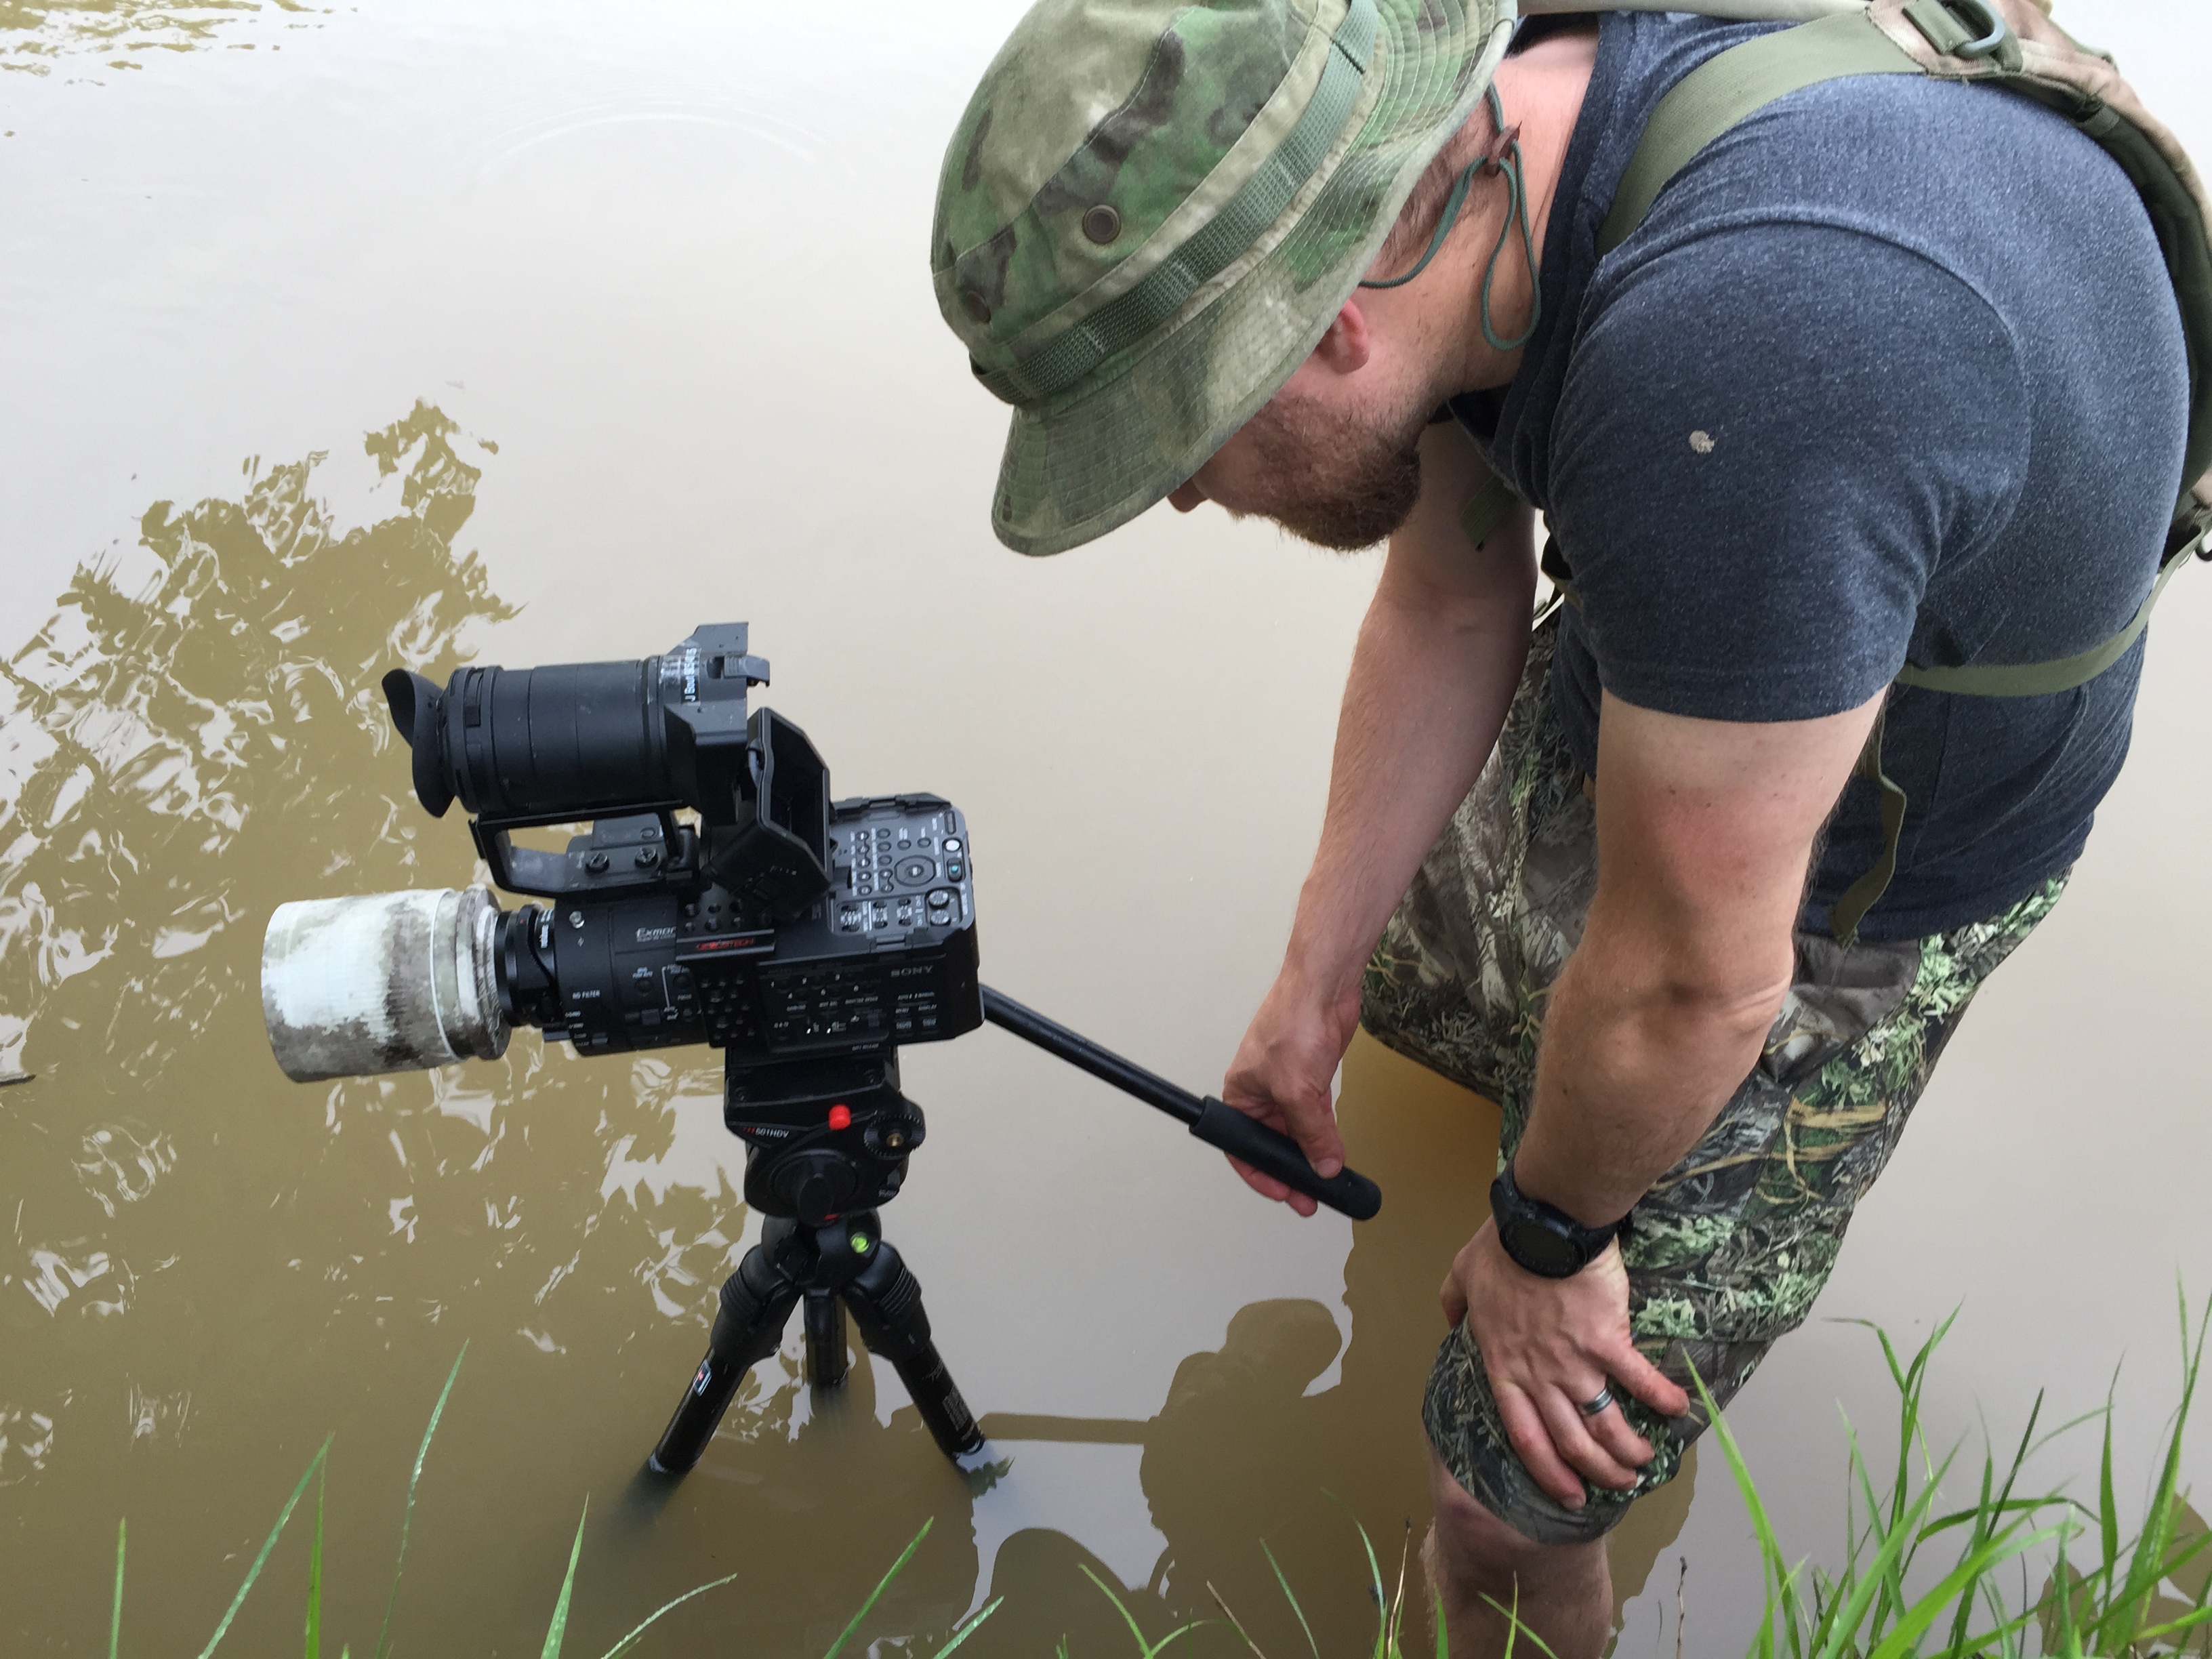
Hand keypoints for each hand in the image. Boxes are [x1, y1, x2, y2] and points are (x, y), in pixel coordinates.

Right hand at [1218, 968, 1361, 1216]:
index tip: (1283, 1193)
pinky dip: (1326, 1135)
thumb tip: (1323, 1166)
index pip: (1242, 1146)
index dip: (1261, 1173)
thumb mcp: (1297, 1091)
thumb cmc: (1292, 1024)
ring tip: (1325, 1181)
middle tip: (1308, 1196)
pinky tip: (1335, 1152)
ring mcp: (1289, 1085)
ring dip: (1311, 1155)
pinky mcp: (1313, 1078)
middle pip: (1273, 1142)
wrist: (1324, 989)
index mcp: (1241, 1094)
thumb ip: (1312, 1134)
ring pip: (1298, 1132)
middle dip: (1291, 1169)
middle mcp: (1261, 1092)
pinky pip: (1317, 1116)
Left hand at [1442, 1222, 1690, 1505]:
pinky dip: (1663, 1398)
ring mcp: (1575, 1363)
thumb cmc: (1501, 1247)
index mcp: (1505, 1366)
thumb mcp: (1461, 1274)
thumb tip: (1450, 1318)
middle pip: (1571, 1442)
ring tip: (1645, 1459)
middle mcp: (1541, 1377)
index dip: (1549, 1472)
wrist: (1541, 1226)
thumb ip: (1454, 1302)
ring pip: (1606, 1424)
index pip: (1526, 1437)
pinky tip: (1679, 1410)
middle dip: (1599, 1472)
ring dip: (1629, 1449)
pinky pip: (1640, 1380)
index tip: (1569, 1494)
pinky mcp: (1609, 1342)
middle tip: (1620, 1483)